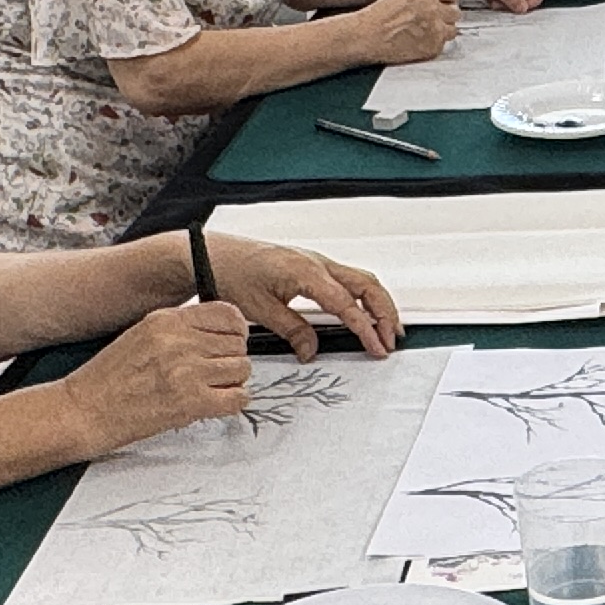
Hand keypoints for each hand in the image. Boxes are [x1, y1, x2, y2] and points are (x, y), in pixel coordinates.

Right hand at [63, 300, 254, 453]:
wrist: (84, 410)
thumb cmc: (107, 379)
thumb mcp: (141, 335)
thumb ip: (179, 330)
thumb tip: (217, 332)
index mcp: (166, 320)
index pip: (227, 314)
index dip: (236, 330)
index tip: (232, 341)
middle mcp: (178, 341)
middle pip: (237, 343)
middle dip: (231, 358)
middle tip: (216, 372)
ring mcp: (186, 371)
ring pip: (241, 369)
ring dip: (232, 381)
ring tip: (212, 388)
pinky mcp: (190, 402)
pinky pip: (237, 398)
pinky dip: (232, 402)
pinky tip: (216, 404)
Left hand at [206, 238, 400, 359]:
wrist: (213, 253)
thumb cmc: (230, 273)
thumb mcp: (259, 310)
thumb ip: (291, 331)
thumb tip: (312, 350)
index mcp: (306, 272)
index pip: (347, 304)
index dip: (366, 328)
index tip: (377, 347)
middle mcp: (316, 262)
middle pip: (367, 285)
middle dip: (386, 312)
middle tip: (392, 340)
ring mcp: (316, 261)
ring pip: (361, 280)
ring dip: (378, 304)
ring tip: (387, 329)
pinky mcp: (311, 265)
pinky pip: (348, 279)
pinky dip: (363, 296)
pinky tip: (364, 311)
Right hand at [339, 0, 465, 66]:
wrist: (368, 36)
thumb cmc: (380, 15)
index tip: (445, 1)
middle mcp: (433, 9)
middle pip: (455, 11)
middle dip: (445, 15)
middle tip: (430, 19)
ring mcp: (435, 30)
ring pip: (452, 29)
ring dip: (442, 30)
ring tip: (424, 31)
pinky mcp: (433, 47)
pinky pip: (443, 44)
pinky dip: (434, 43)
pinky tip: (419, 40)